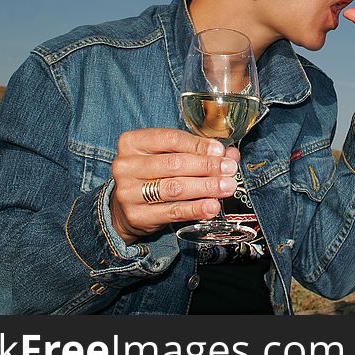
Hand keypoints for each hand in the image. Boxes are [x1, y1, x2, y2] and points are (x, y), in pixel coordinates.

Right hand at [109, 129, 239, 244]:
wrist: (125, 208)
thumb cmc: (151, 175)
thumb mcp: (168, 157)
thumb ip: (197, 152)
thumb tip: (229, 154)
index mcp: (132, 142)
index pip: (171, 139)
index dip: (199, 145)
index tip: (220, 151)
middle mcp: (126, 165)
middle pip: (174, 164)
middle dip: (207, 166)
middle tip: (229, 169)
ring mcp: (128, 192)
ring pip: (175, 188)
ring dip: (206, 187)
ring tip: (227, 187)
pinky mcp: (136, 215)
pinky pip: (172, 211)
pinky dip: (196, 209)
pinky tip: (212, 206)